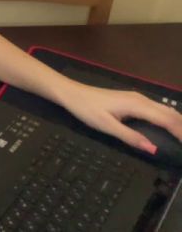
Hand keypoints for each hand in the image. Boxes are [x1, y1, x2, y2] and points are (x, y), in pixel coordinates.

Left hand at [57, 81, 181, 153]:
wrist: (71, 93)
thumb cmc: (87, 109)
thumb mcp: (107, 126)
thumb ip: (130, 137)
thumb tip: (153, 149)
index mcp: (138, 105)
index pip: (167, 120)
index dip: (180, 132)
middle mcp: (142, 99)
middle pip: (170, 113)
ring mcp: (137, 98)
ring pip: (165, 109)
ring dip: (177, 122)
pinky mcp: (133, 99)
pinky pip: (157, 108)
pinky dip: (168, 117)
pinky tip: (169, 125)